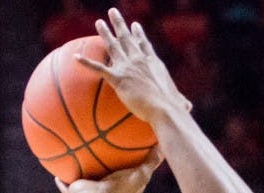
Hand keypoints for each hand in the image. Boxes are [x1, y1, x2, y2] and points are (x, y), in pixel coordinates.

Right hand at [55, 147, 162, 192]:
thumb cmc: (118, 190)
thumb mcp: (140, 175)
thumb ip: (151, 163)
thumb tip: (162, 147)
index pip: (130, 181)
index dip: (132, 170)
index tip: (132, 158)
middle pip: (107, 181)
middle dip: (106, 171)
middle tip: (105, 156)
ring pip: (85, 184)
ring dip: (82, 175)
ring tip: (77, 159)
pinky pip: (66, 186)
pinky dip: (62, 180)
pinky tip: (58, 169)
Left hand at [76, 9, 191, 122]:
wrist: (164, 109)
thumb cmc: (172, 108)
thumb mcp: (178, 102)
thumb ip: (180, 102)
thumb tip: (188, 108)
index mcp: (153, 63)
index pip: (144, 45)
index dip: (139, 34)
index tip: (135, 25)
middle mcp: (140, 60)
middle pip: (127, 38)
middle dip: (119, 24)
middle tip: (113, 12)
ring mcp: (128, 67)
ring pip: (113, 46)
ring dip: (104, 33)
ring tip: (98, 22)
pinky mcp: (118, 78)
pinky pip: (98, 69)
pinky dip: (86, 63)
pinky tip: (75, 58)